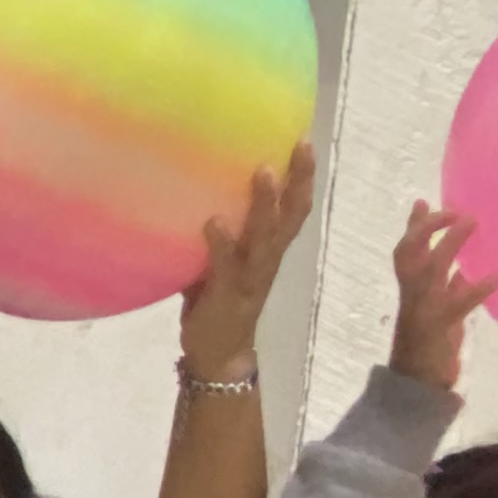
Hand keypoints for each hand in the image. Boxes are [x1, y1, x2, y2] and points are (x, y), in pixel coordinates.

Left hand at [183, 141, 315, 379]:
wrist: (218, 356)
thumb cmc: (218, 303)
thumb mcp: (220, 263)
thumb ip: (216, 235)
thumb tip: (193, 191)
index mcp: (268, 251)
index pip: (293, 209)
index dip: (303, 177)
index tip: (305, 140)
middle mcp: (266, 261)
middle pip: (291, 217)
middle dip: (299, 181)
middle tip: (301, 145)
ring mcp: (249, 278)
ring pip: (264, 237)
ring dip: (264, 205)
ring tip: (263, 172)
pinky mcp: (227, 295)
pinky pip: (226, 266)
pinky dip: (221, 244)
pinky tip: (214, 222)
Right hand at [389, 200, 497, 392]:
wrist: (419, 384)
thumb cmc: (430, 347)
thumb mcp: (440, 311)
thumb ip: (448, 288)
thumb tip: (464, 268)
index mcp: (412, 290)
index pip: (406, 250)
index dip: (412, 226)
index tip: (424, 202)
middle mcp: (414, 294)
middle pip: (411, 252)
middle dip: (428, 227)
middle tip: (454, 209)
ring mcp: (425, 308)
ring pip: (430, 268)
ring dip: (450, 243)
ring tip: (472, 222)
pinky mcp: (441, 325)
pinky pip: (460, 302)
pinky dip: (478, 288)